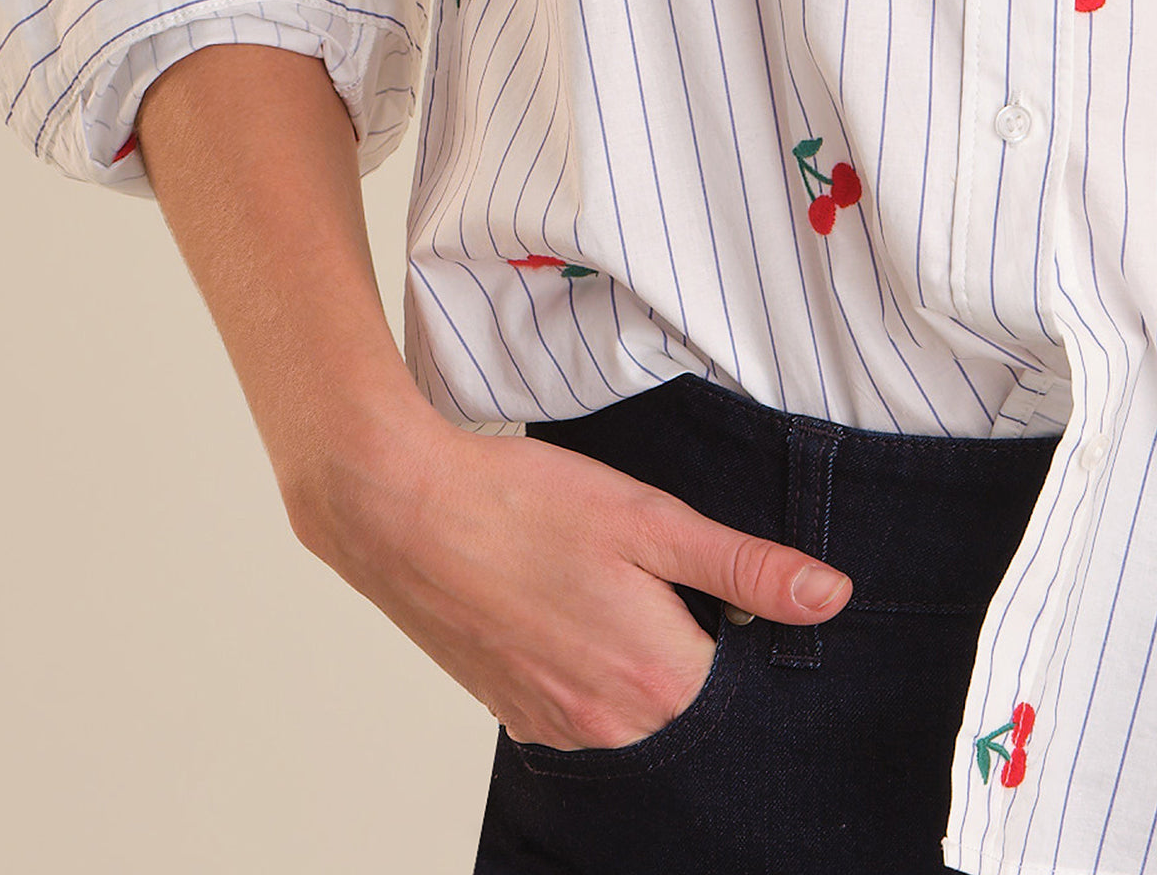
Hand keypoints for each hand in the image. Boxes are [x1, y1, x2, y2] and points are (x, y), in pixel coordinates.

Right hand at [286, 406, 851, 751]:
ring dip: (635, 656)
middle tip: (651, 574)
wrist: (399, 509)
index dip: (744, 628)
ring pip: (632, 707)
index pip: (747, 684)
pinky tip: (563, 604)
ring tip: (599, 582)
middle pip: (690, 701)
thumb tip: (830, 597)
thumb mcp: (647, 518)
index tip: (717, 585)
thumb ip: (743, 566)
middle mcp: (609, 727)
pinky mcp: (513, 713)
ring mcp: (555, 727)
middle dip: (690, 644)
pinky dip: (587, 665)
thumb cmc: (519, 503)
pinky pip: (580, 708)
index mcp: (658, 679)